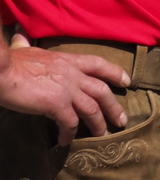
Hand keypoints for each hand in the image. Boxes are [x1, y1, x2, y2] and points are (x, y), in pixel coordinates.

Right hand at [0, 38, 128, 145]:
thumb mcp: (25, 50)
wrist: (1, 71)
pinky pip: (69, 123)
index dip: (115, 72)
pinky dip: (69, 133)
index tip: (127, 82)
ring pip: (92, 109)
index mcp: (68, 60)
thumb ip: (28, 47)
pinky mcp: (56, 104)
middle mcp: (73, 74)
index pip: (99, 64)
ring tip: (102, 135)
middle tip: (122, 121)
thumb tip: (20, 39)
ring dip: (98, 124)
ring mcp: (67, 89)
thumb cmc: (10, 62)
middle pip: (102, 91)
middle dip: (114, 107)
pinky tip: (65, 141)